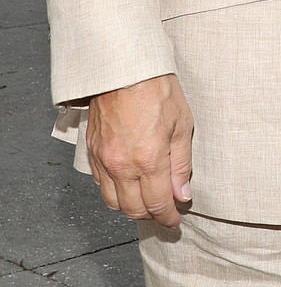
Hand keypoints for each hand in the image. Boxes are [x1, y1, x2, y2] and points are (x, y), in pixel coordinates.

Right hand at [87, 74, 193, 227]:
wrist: (123, 66)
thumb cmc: (156, 87)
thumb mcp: (182, 122)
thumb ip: (181, 163)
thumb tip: (183, 193)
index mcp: (148, 159)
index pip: (158, 204)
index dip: (169, 217)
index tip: (175, 220)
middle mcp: (122, 165)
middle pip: (133, 209)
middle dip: (151, 215)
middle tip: (164, 211)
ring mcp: (103, 159)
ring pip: (113, 202)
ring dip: (131, 206)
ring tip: (146, 199)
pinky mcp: (92, 151)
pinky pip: (100, 184)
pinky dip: (114, 191)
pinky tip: (127, 182)